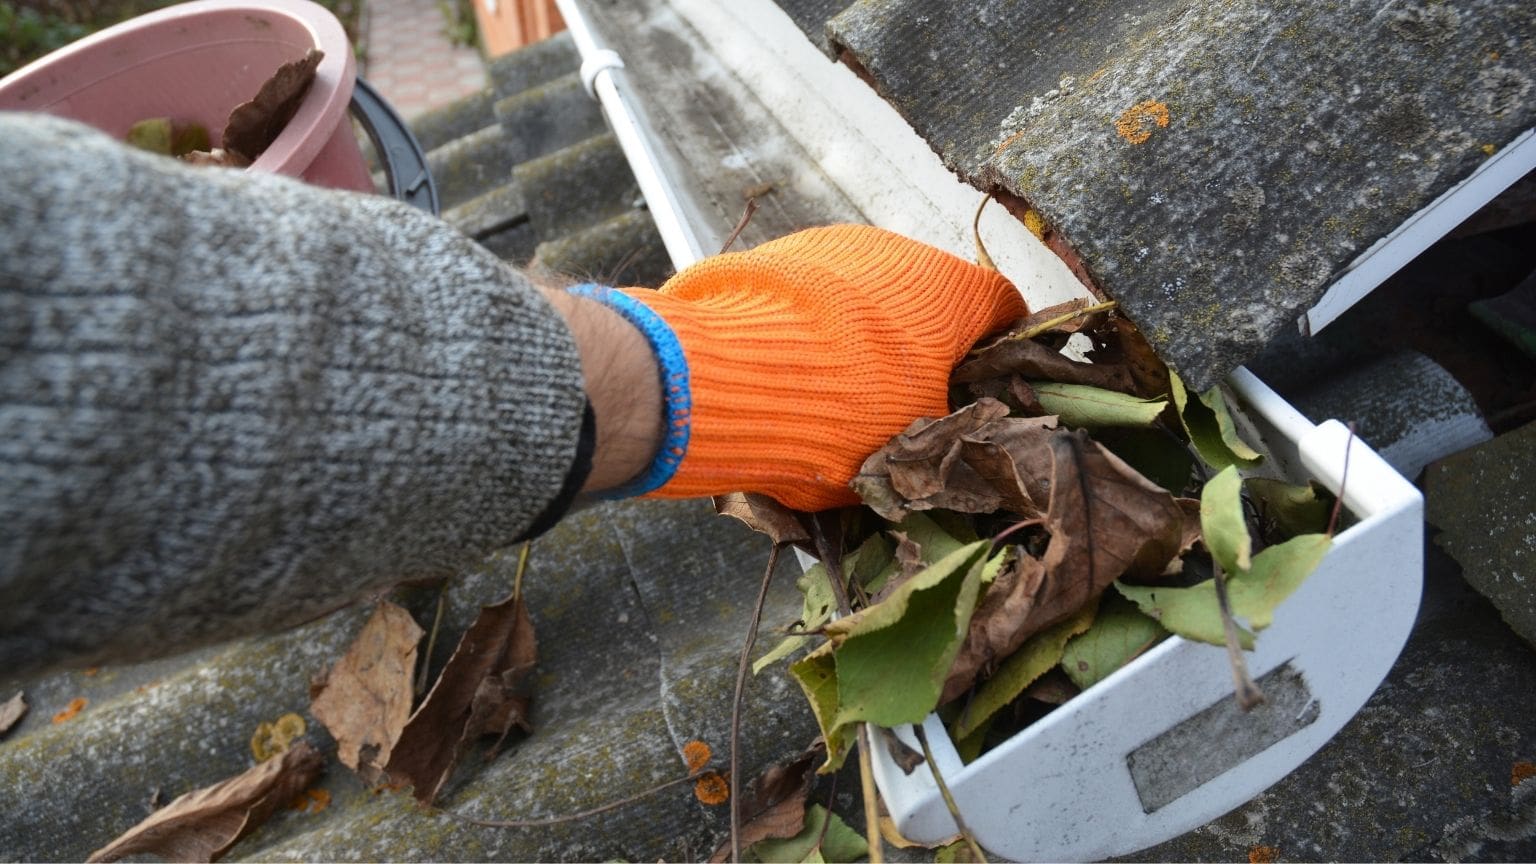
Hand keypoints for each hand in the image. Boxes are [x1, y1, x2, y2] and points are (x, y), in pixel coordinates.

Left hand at [618, 224, 1026, 510]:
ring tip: (834, 393)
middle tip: (904, 405)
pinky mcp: (776, 254)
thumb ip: (943, 432)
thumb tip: (950, 439)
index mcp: (953, 293)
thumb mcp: (911, 447)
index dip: (1002, 352)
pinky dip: (812, 327)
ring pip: (868, 295)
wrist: (723, 377)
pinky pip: (812, 294)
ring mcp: (834, 245)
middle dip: (924, 348)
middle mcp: (901, 251)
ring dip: (865, 336)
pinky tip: (788, 370)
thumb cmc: (842, 415)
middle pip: (931, 301)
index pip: (1005, 309)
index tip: (987, 387)